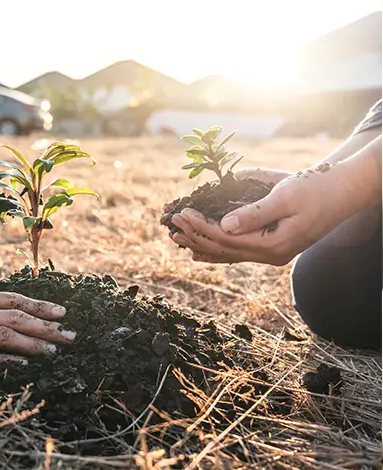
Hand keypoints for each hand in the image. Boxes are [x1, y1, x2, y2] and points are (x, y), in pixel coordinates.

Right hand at [0, 282, 75, 366]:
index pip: (11, 299)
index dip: (39, 305)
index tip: (61, 311)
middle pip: (16, 317)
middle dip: (46, 325)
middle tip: (70, 335)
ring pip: (4, 335)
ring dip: (33, 343)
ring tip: (54, 350)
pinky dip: (3, 360)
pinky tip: (20, 365)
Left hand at [169, 163, 358, 265]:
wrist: (343, 192)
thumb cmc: (316, 188)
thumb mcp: (285, 196)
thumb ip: (255, 213)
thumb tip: (224, 225)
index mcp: (273, 244)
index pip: (226, 238)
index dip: (200, 225)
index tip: (182, 212)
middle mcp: (271, 255)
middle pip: (222, 249)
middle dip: (195, 236)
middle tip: (171, 223)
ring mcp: (272, 255)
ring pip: (228, 254)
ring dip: (201, 245)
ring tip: (176, 238)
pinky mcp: (272, 248)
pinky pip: (237, 253)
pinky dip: (216, 251)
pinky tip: (198, 253)